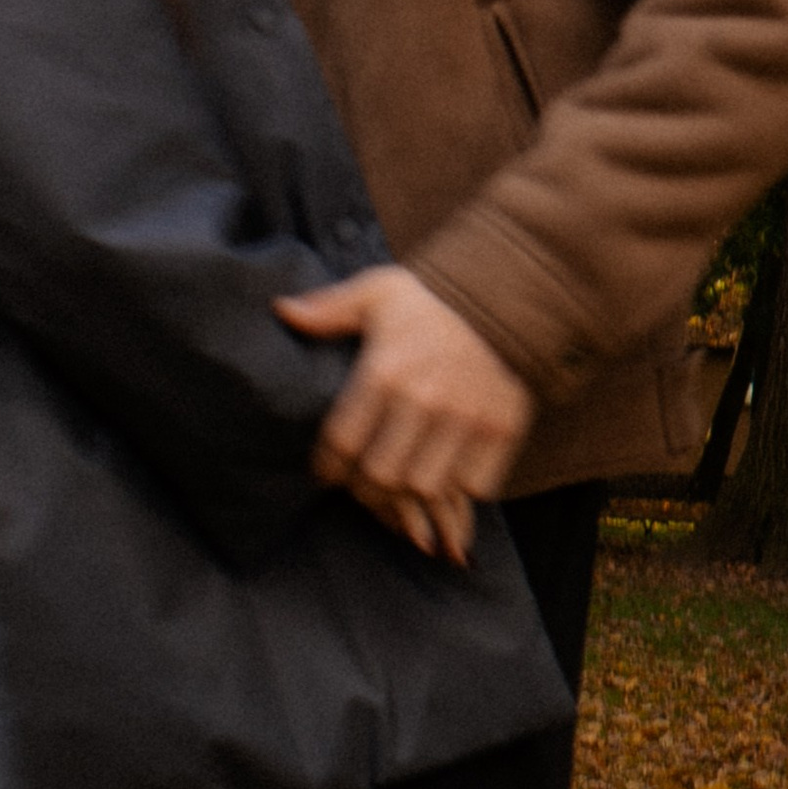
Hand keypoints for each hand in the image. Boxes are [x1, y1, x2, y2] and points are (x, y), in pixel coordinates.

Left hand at [272, 264, 535, 566]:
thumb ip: (329, 308)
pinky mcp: (501, 431)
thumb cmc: (429, 303)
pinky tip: (438, 480)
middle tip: (357, 486)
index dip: (327, 467)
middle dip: (363, 490)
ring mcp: (466, 419)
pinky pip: (472, 486)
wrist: (505, 300)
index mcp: (385, 370)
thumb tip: (282, 311)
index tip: (324, 472)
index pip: (342, 442)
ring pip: (424, 488)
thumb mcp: (376, 291)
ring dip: (407, 497)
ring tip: (393, 491)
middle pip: (381, 476)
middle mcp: (425, 399)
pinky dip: (454, 490)